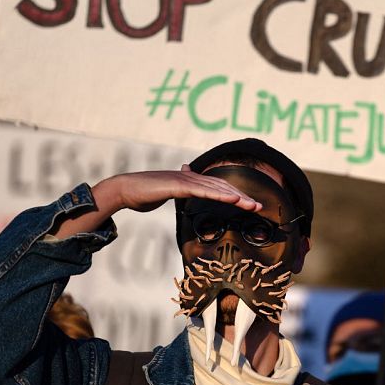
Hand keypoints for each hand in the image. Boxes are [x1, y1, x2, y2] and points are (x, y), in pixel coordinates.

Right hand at [55, 165, 261, 237]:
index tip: (250, 205)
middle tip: (260, 207)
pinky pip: (204, 191)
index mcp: (190, 180)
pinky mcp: (179, 185)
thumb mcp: (166, 191)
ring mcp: (185, 179)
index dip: (235, 195)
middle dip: (243, 197)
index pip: (218, 188)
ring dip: (237, 197)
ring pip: (217, 188)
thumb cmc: (144, 193)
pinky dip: (220, 195)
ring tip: (253, 205)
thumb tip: (185, 181)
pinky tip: (233, 199)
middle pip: (223, 187)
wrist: (125, 189)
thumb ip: (178, 188)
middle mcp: (191, 176)